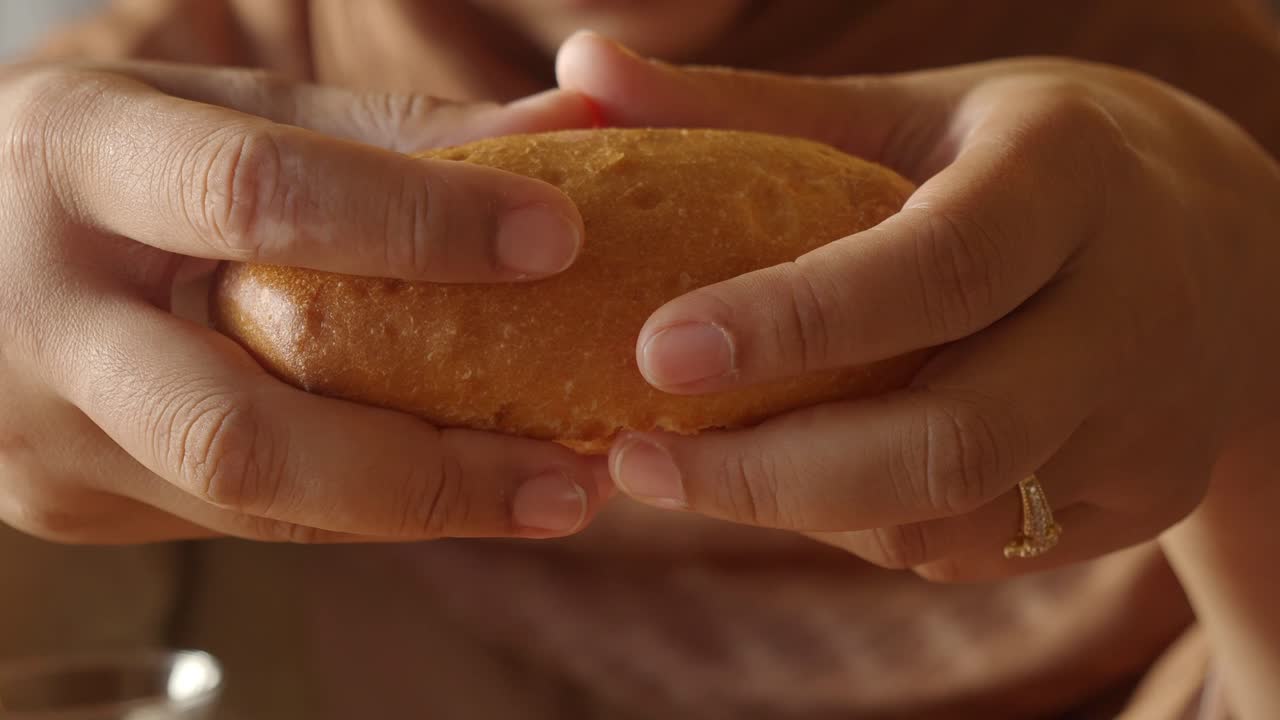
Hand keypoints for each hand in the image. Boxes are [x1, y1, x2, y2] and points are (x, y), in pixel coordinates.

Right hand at [0, 59, 611, 543]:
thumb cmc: (109, 157)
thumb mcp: (220, 108)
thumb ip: (389, 128)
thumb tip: (573, 119)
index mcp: (75, 161)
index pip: (255, 198)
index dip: (415, 223)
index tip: (556, 237)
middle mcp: (40, 314)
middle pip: (243, 431)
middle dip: (429, 472)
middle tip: (571, 478)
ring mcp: (43, 435)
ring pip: (257, 504)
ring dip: (421, 513)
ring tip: (552, 496)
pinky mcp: (71, 504)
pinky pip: (244, 520)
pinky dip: (365, 510)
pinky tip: (458, 490)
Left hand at [557, 33, 1279, 579]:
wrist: (1223, 246)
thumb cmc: (1023, 163)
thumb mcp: (910, 112)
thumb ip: (750, 110)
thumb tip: (582, 70)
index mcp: (1071, 177)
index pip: (937, 265)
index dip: (792, 320)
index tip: (653, 351)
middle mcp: (1131, 312)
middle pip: (950, 437)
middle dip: (771, 474)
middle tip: (634, 463)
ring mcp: (1148, 425)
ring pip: (951, 516)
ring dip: (801, 510)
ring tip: (691, 474)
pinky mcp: (1141, 501)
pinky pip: (976, 549)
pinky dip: (866, 528)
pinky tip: (798, 485)